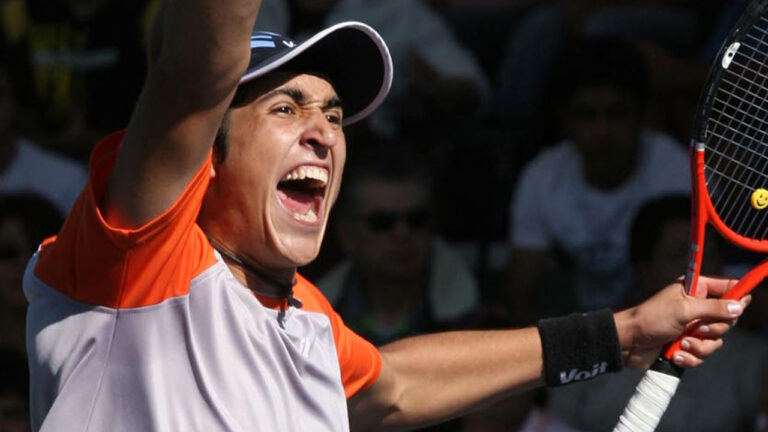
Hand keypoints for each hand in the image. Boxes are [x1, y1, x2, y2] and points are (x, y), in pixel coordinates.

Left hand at [615, 276, 749, 368]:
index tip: (737, 308)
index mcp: (695, 290)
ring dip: (699, 346)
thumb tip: (739, 306)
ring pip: (716, 340)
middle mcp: (697, 307)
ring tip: (681, 344)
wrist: (629, 343)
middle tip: (699, 329)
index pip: (727, 288)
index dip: (736, 298)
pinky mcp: (687, 346)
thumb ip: (713, 308)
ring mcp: (692, 327)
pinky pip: (703, 355)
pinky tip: (674, 354)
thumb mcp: (684, 310)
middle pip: (727, 319)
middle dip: (714, 329)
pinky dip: (690, 357)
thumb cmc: (651, 319)